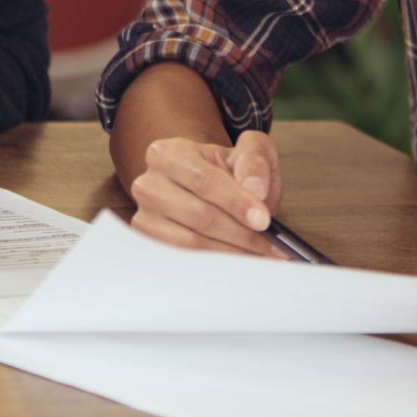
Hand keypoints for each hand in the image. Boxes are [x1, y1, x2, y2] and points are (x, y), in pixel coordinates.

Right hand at [127, 129, 283, 257]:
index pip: (203, 180)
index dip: (235, 202)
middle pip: (198, 214)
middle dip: (240, 232)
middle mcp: (148, 182)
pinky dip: (215, 264)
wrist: (213, 187)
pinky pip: (184, 260)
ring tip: (260, 254)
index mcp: (168, 153)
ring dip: (231, 252)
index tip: (263, 220)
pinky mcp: (150, 243)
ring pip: (191, 241)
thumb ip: (254, 160)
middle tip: (271, 244)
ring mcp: (146, 214)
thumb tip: (255, 189)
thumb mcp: (249, 152)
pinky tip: (236, 261)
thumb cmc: (230, 170)